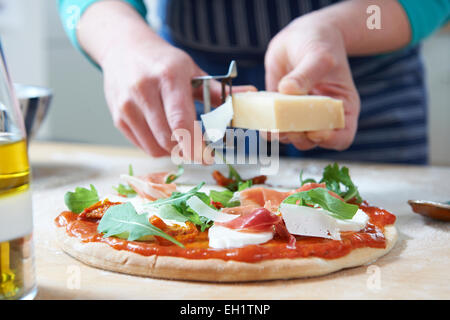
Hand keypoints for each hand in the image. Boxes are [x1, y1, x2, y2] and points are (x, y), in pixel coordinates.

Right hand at [101, 38, 252, 161]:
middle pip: (168, 139)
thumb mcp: (191, 69)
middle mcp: (144, 91)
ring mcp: (127, 106)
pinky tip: (166, 135)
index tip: (208, 156)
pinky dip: (158, 148)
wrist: (123, 48)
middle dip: (188, 151)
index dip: (196, 145)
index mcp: (168, 76)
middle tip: (201, 151)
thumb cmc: (163, 61)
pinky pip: (143, 146)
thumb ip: (218, 90)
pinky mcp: (118, 118)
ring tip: (183, 141)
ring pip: (155, 148)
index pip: (181, 121)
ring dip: (174, 152)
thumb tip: (251, 95)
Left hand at [264, 14, 359, 150]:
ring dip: (282, 136)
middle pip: (313, 141)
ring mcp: (300, 116)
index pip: (342, 136)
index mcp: (342, 107)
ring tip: (272, 127)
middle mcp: (322, 116)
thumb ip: (305, 74)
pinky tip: (261, 123)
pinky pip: (275, 128)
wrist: (301, 36)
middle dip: (300, 138)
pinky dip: (268, 129)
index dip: (330, 140)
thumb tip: (287, 90)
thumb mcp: (318, 55)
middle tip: (286, 129)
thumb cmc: (320, 43)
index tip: (315, 131)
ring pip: (293, 138)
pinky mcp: (281, 112)